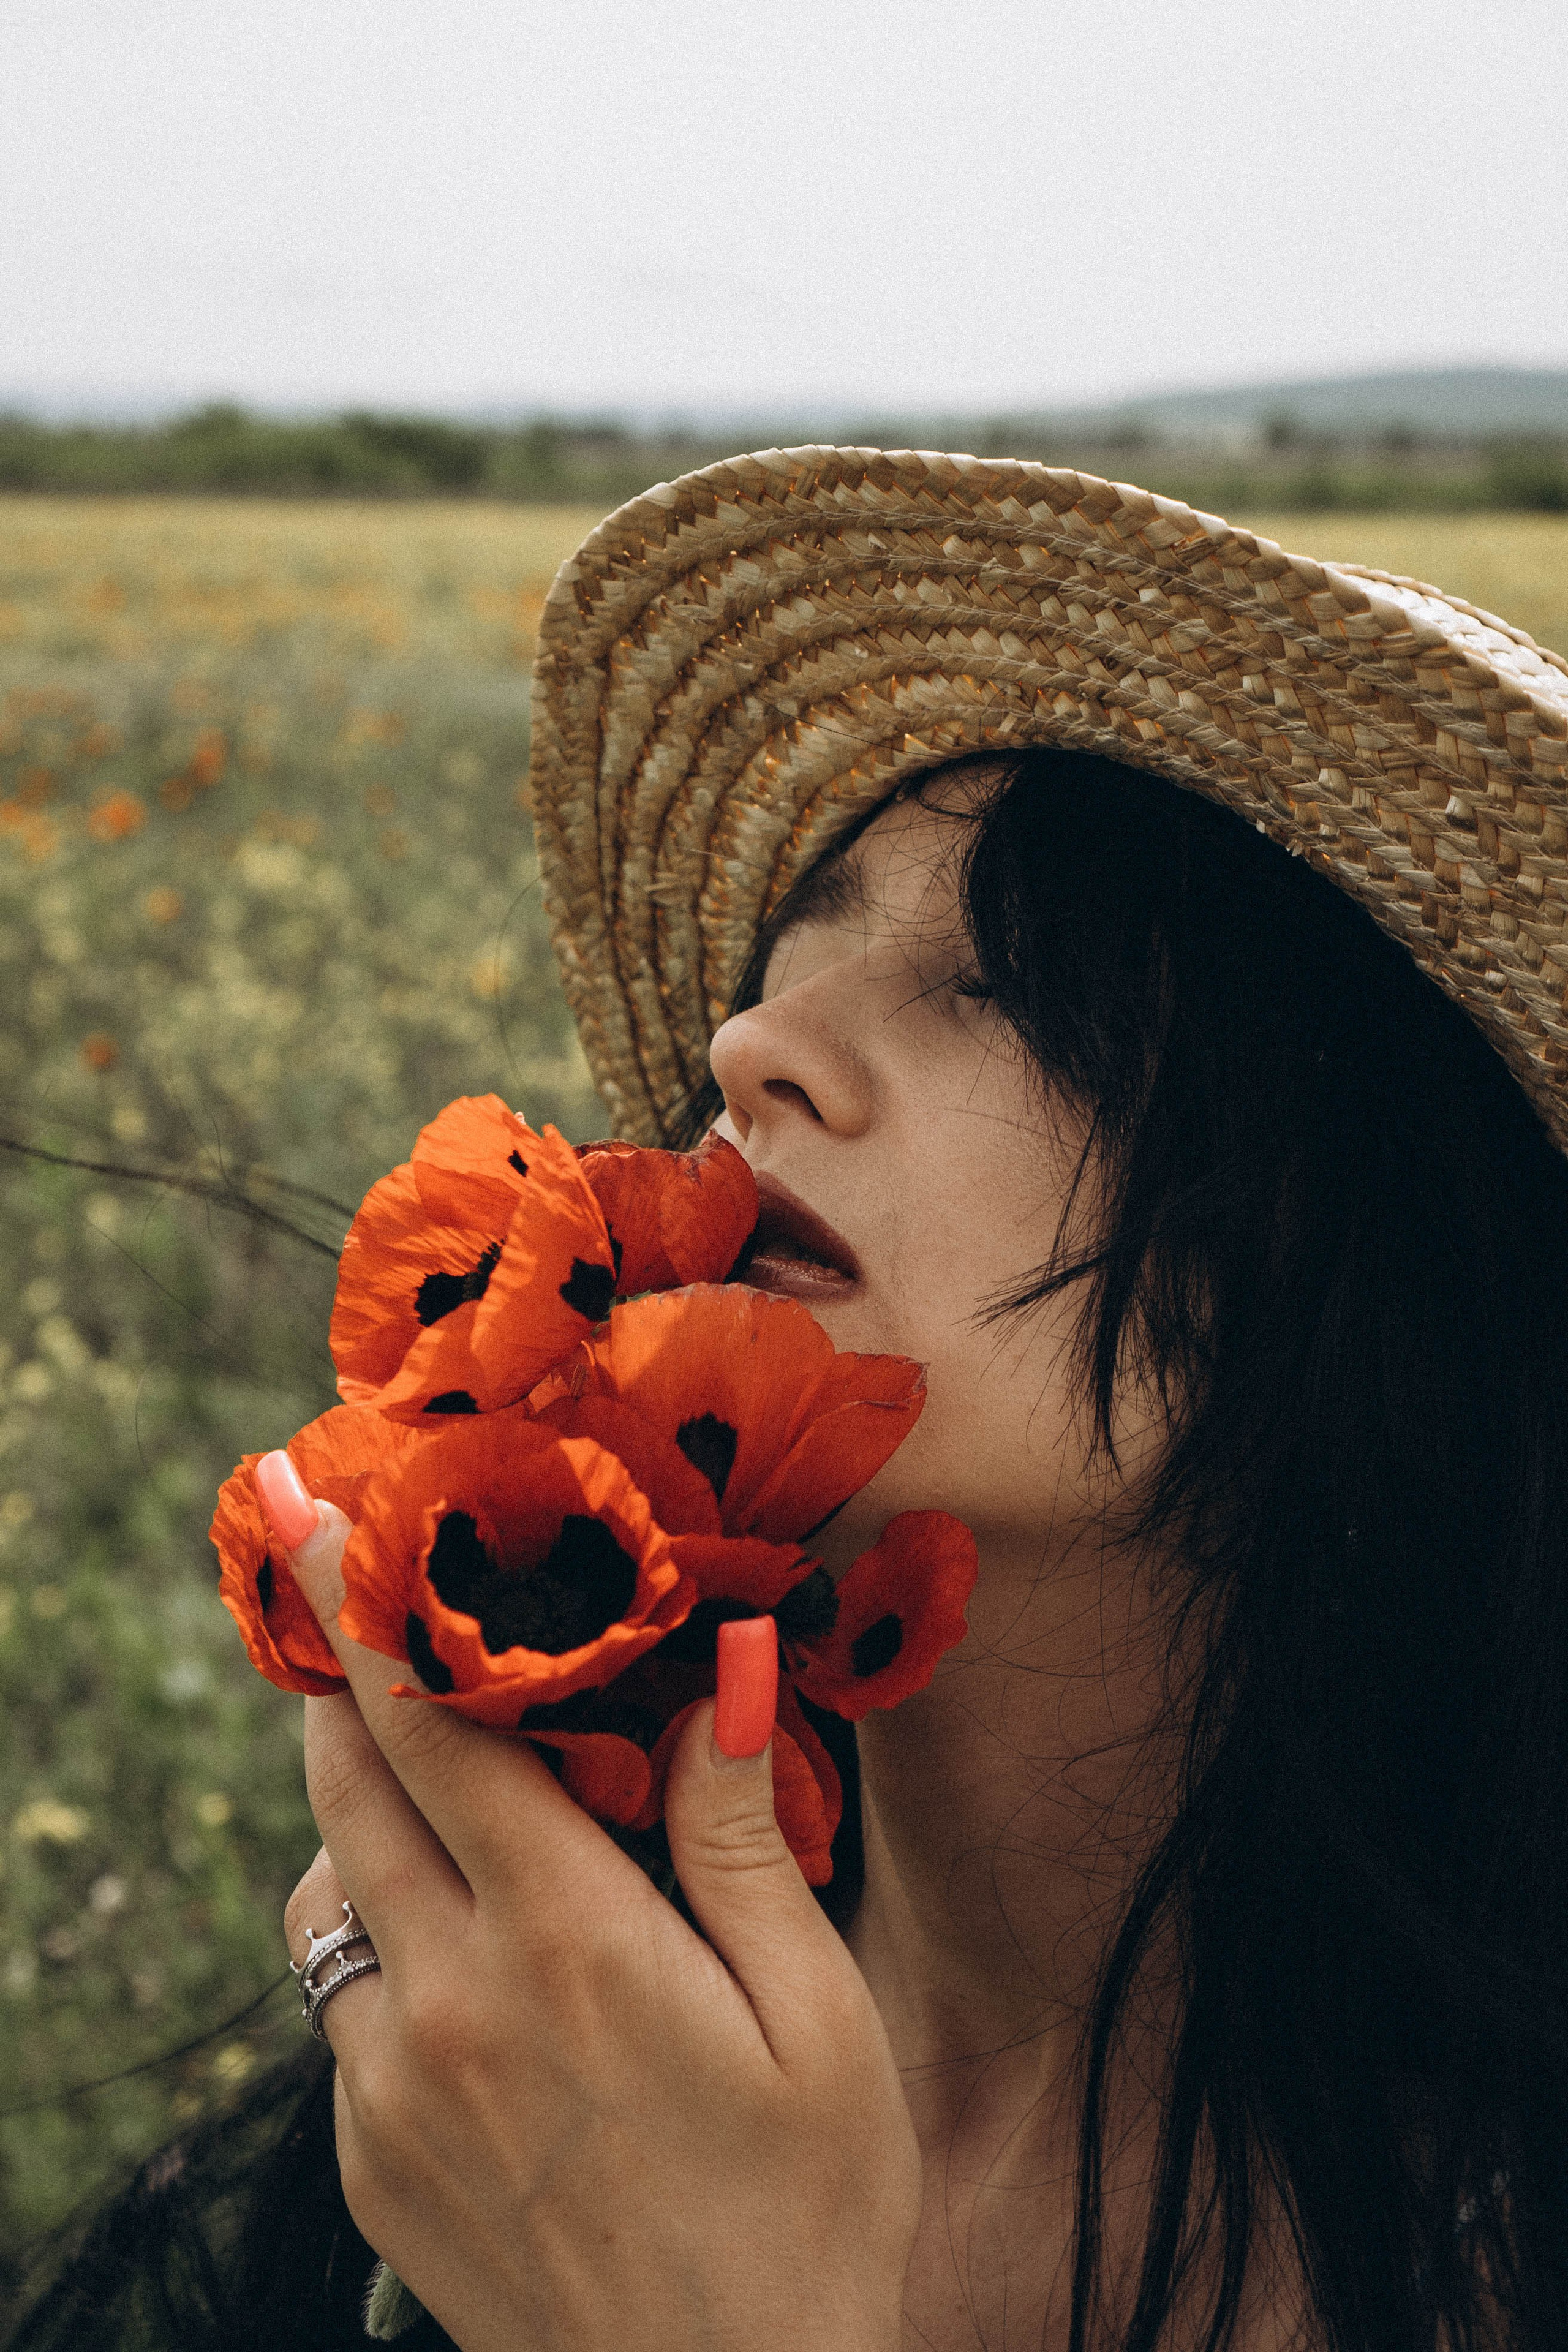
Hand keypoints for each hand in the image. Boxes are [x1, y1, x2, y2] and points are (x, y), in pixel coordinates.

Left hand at [277, 1494, 920, 2351]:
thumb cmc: (808, 2216)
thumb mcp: (816, 2017)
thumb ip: (743, 1837)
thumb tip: (720, 1669)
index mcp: (567, 1943)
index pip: (435, 1731)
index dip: (370, 1612)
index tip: (316, 1518)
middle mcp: (450, 2005)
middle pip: (348, 1792)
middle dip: (341, 1688)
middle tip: (351, 1611)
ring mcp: (393, 2095)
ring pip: (318, 1901)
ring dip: (354, 1825)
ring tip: (433, 1804)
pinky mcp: (373, 2169)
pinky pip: (336, 2015)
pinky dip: (372, 1949)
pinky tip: (465, 1968)